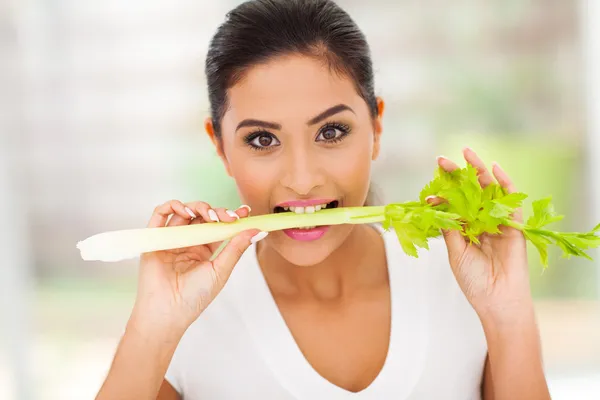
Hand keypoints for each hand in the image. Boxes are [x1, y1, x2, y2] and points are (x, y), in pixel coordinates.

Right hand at [131, 200, 265, 332]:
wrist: (168, 312)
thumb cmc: (194, 298)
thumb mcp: (221, 271)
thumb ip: (236, 248)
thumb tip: (257, 231)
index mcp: (204, 250)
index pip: (218, 226)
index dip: (230, 216)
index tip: (244, 212)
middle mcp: (188, 242)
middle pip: (202, 216)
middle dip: (217, 211)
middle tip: (228, 217)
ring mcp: (171, 239)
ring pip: (183, 211)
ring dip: (198, 207)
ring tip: (208, 216)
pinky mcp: (154, 238)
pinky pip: (159, 215)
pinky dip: (171, 206)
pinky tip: (185, 212)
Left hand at [428, 148, 532, 320]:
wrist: (496, 300)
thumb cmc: (474, 280)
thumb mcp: (455, 251)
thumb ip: (450, 227)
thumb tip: (436, 204)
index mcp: (465, 228)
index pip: (454, 204)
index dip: (442, 194)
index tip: (428, 189)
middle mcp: (481, 221)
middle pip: (470, 192)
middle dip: (457, 175)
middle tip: (442, 160)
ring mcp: (498, 221)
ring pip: (489, 190)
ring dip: (479, 171)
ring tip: (467, 153)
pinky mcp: (515, 225)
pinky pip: (511, 200)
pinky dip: (505, 183)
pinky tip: (494, 168)